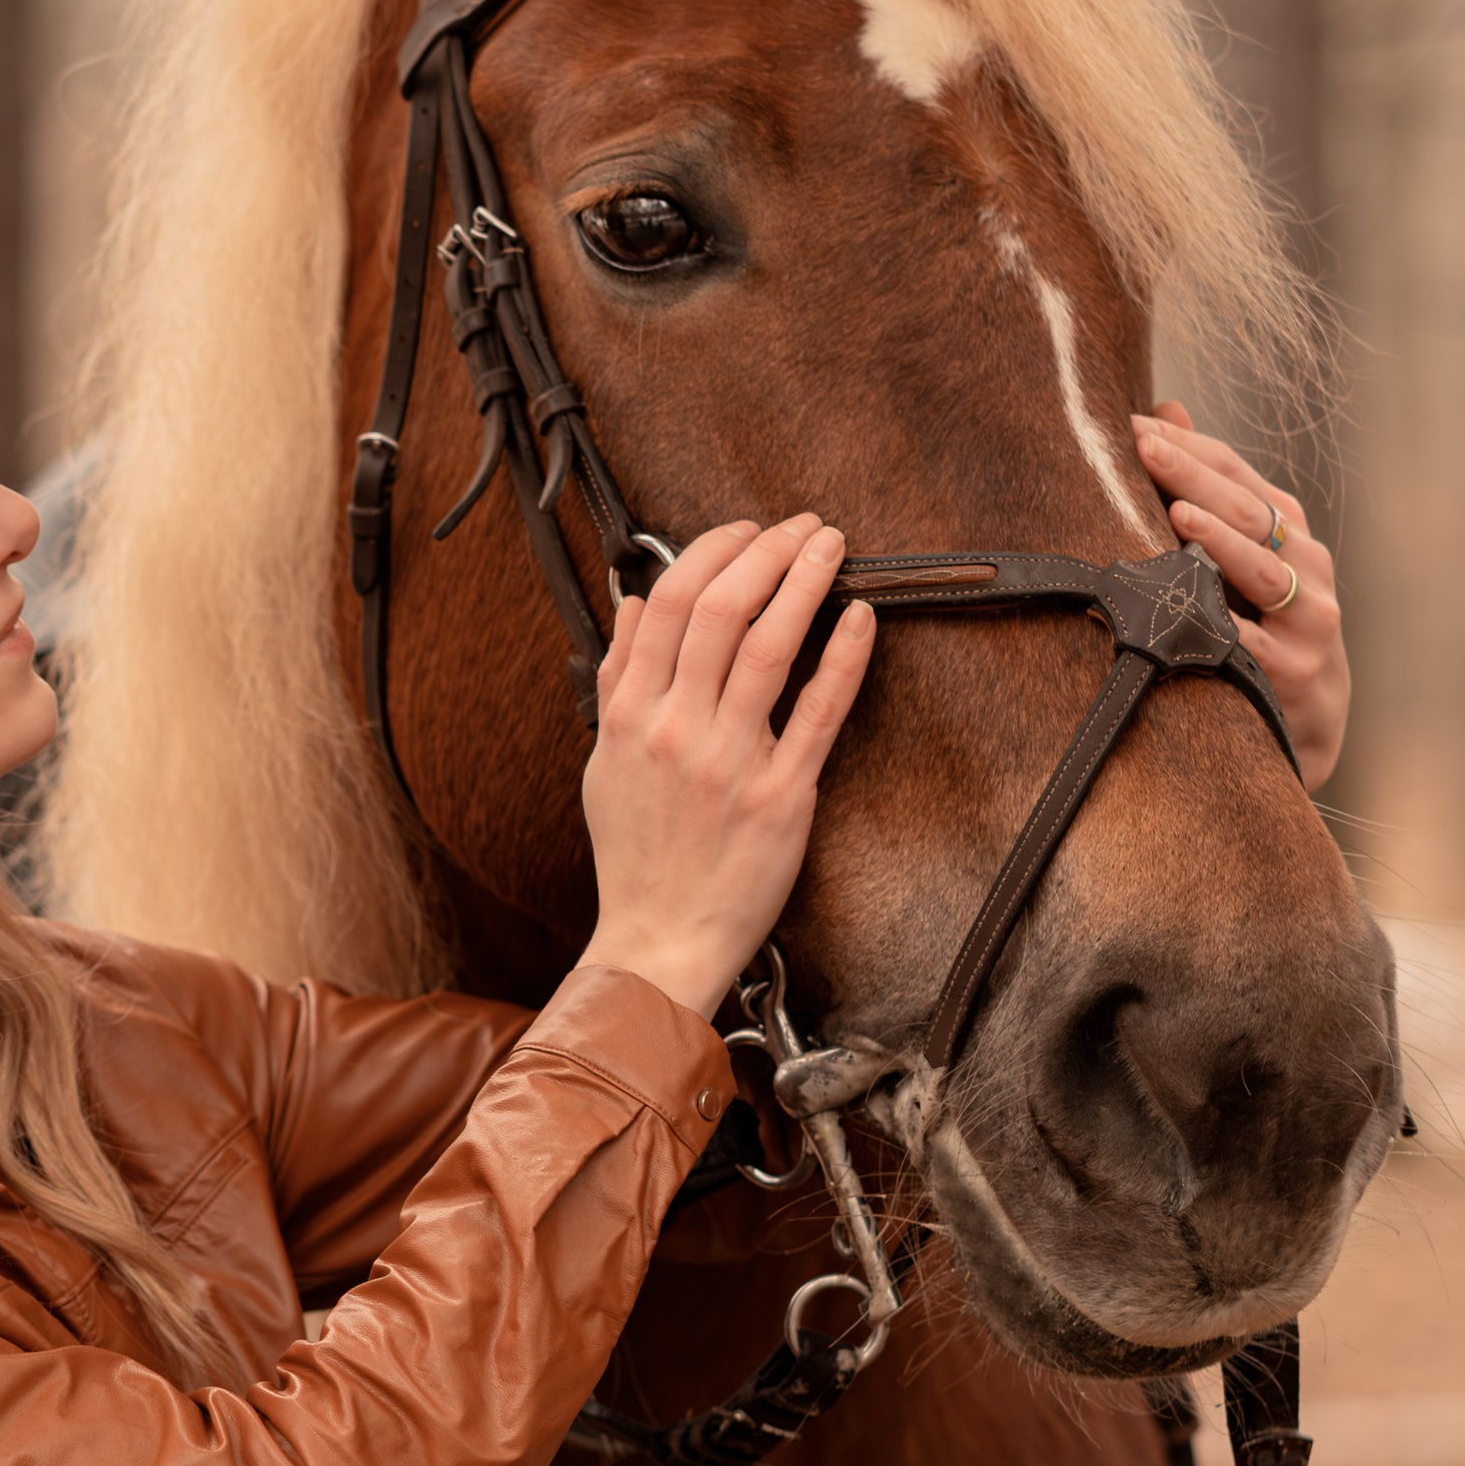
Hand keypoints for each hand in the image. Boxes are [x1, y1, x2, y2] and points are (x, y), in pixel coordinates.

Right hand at [579, 516, 873, 1018]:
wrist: (660, 939)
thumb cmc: (636, 856)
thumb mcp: (605, 761)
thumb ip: (620, 679)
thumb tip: (635, 605)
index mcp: (632, 715)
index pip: (671, 602)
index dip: (714, 550)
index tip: (746, 532)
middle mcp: (678, 730)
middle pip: (721, 609)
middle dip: (767, 550)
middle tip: (800, 526)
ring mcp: (731, 761)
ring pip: (769, 647)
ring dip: (805, 583)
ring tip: (832, 547)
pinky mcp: (782, 795)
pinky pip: (818, 713)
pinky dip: (842, 658)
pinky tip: (859, 618)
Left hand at [1131, 403, 1347, 790]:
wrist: (1308, 722)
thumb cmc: (1263, 625)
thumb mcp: (1243, 557)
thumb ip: (1207, 488)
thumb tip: (1165, 410)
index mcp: (1287, 531)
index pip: (1237, 473)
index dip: (1189, 447)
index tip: (1135, 425)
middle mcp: (1307, 566)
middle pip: (1248, 512)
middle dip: (1194, 477)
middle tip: (1145, 447)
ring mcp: (1308, 619)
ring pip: (1262, 572)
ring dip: (1220, 542)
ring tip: (1179, 516)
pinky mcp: (1297, 672)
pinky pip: (1256, 647)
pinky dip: (1226, 629)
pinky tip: (1192, 611)